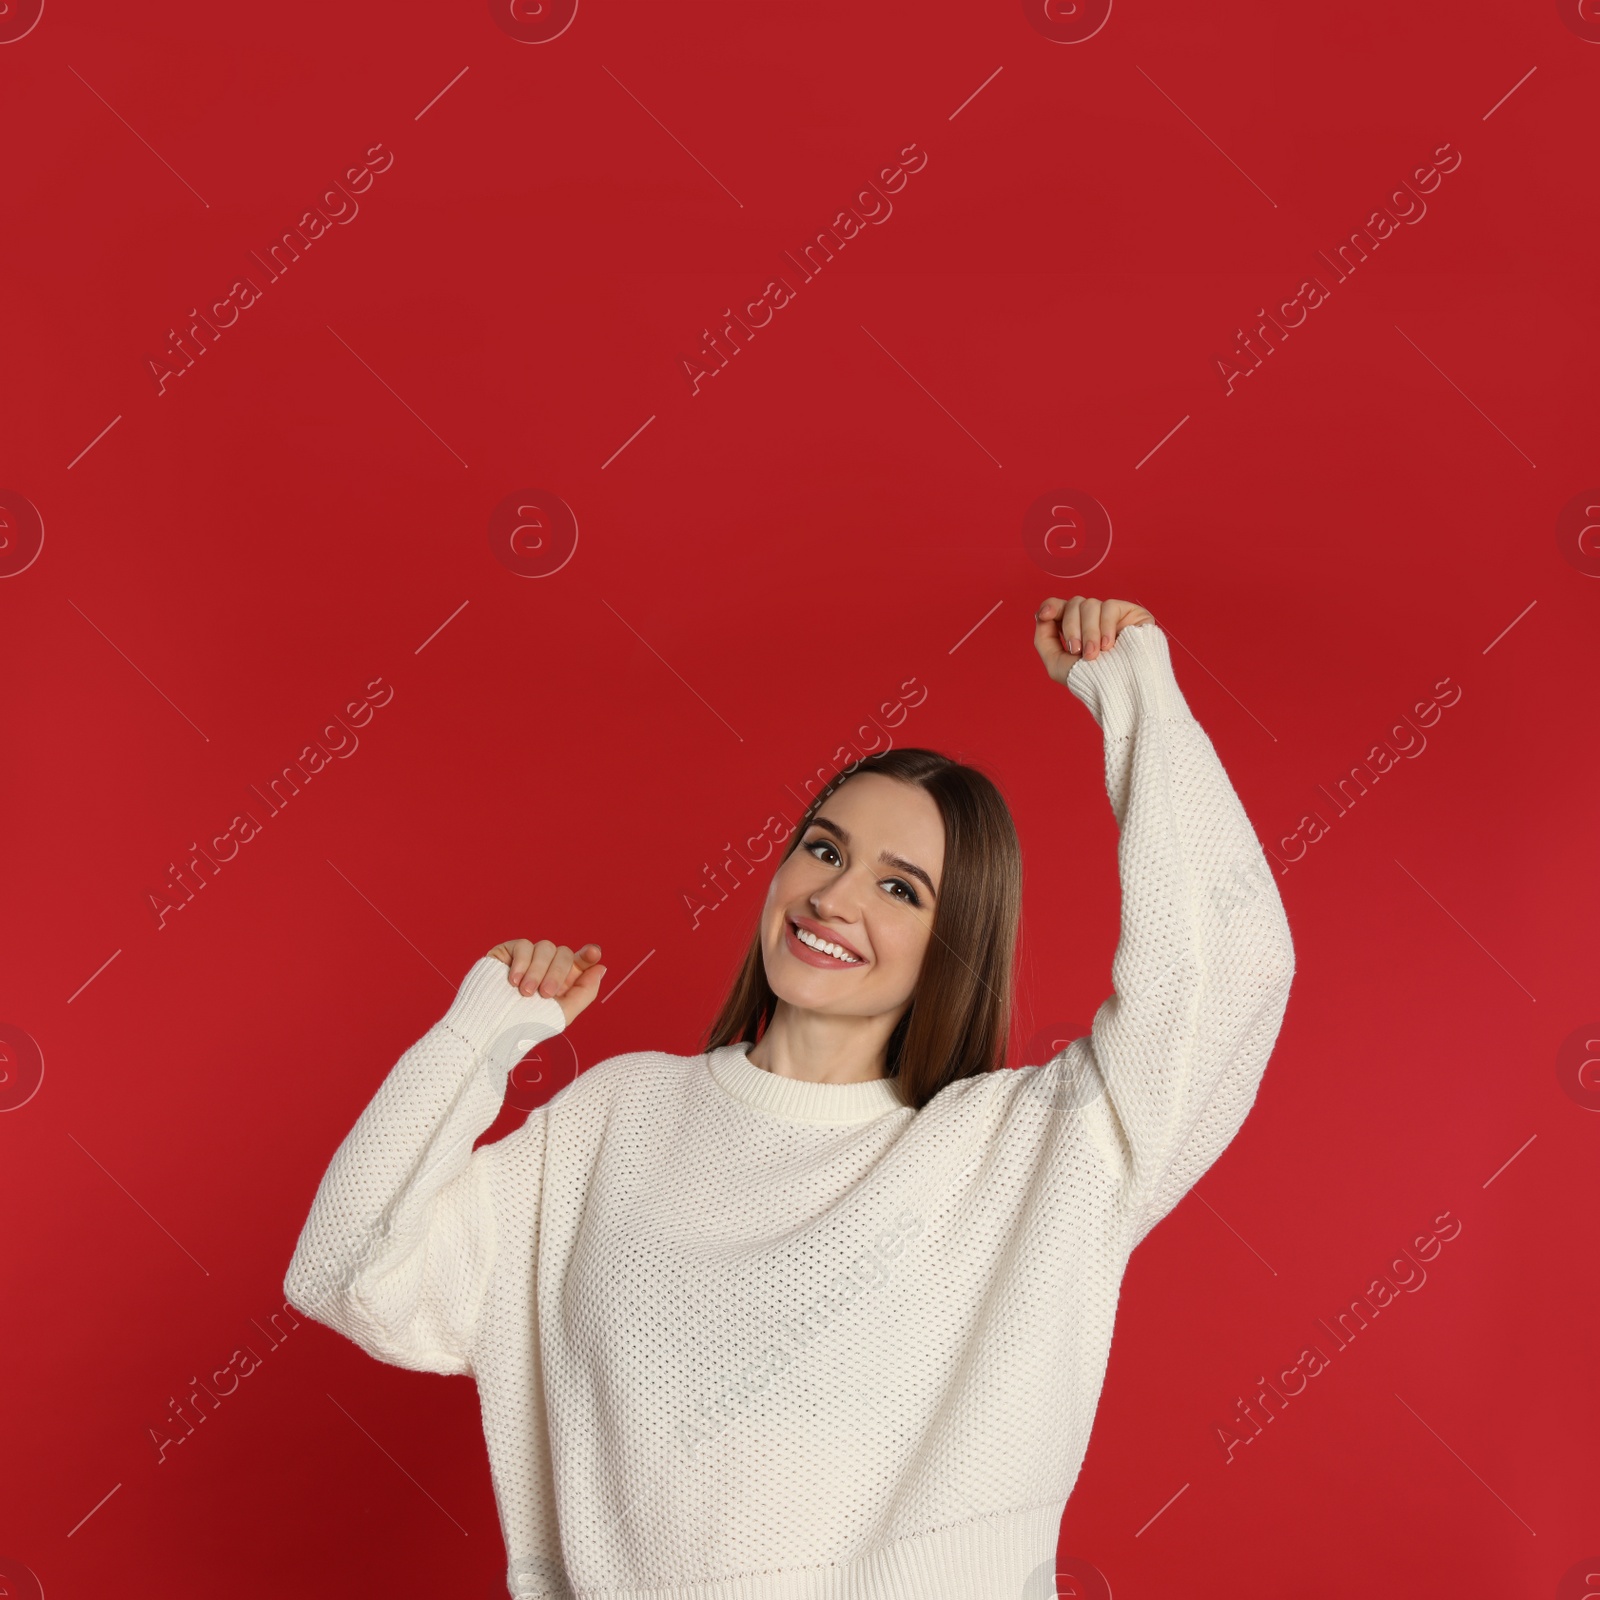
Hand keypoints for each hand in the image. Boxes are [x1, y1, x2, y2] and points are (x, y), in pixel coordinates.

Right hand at [487, 938, 606, 1026]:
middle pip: (564, 953)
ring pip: (545, 947)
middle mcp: (546, 968)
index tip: (593, 954)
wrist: (489, 1028)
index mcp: (562, 981)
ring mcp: (527, 959)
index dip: (589, 954)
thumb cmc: (524, 1027)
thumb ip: (585, 991)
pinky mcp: (507, 953)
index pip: (580, 961)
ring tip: (525, 992)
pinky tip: (513, 981)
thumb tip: (601, 968)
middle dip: (557, 973)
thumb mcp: (562, 1014)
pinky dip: (522, 963)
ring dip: (538, 971)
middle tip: (545, 994)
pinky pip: (524, 945)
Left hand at [1033, 595, 1155, 685]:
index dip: (1051, 606)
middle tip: (1077, 651)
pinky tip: (1109, 645)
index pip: (1060, 606)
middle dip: (1071, 627)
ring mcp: (1111, 616)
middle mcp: (1093, 620)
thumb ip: (1044, 638)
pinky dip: (1105, 626)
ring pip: (1090, 604)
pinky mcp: (1129, 613)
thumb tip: (1041, 615)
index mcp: (1076, 629)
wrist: (1120, 688)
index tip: (1045, 615)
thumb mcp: (1057, 664)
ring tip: (1094, 654)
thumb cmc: (1090, 681)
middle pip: (1073, 604)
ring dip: (1089, 632)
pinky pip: (1109, 606)